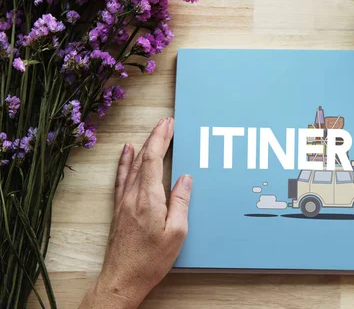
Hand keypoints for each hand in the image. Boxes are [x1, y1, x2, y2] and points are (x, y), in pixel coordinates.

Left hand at [80, 117, 191, 308]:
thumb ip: (181, 202)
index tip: (168, 124)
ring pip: (132, 166)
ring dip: (143, 146)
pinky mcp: (119, 209)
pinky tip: (126, 152)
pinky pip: (122, 178)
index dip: (160, 139)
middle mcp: (132, 196)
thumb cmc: (150, 260)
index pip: (153, 160)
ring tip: (152, 132)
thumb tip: (185, 179)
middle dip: (155, 138)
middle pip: (142, 158)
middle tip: (165, 123)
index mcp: (148, 199)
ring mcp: (123, 202)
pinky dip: (125, 162)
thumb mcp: (176, 233)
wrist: (122, 279)